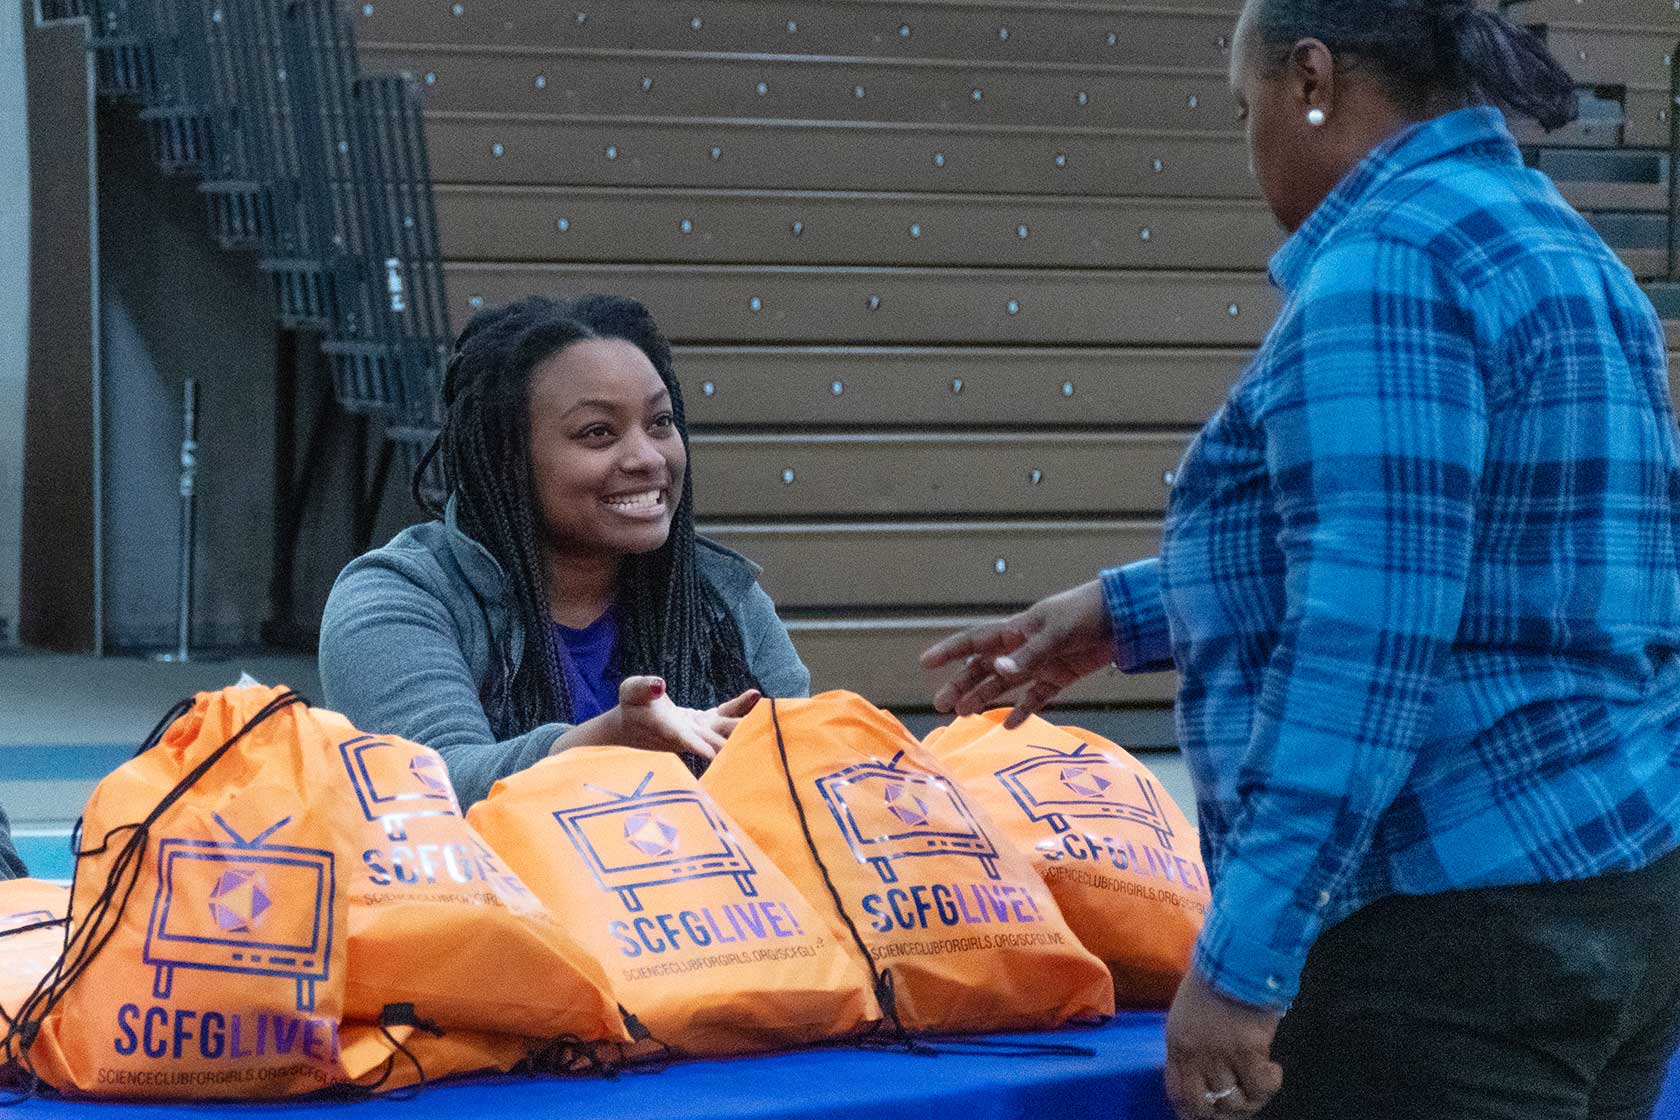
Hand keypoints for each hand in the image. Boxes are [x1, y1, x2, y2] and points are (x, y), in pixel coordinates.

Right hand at [614, 676, 760, 761]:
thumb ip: (643, 687)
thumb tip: (659, 684)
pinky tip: (756, 695)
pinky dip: (741, 706)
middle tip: (759, 734)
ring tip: (767, 715)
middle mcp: (689, 735)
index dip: (698, 746)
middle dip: (734, 738)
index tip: (712, 754)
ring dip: (744, 725)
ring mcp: (700, 731)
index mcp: (668, 731)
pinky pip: (727, 714)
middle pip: (715, 739)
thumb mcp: (630, 691)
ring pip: (726, 729)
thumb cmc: (631, 707)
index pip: (684, 739)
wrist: (635, 726)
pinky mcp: (707, 723)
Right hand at [920, 579, 1113, 727]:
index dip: (950, 651)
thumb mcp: (1056, 633)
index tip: (925, 663)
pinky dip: (1022, 710)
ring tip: (963, 715)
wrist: (1124, 618)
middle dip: (961, 685)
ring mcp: (1040, 664)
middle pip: (984, 668)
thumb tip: (998, 671)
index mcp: (1016, 631)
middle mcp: (1022, 648)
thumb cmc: (1085, 615)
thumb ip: (1028, 655)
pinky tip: (1008, 725)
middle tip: (941, 705)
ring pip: (1004, 685)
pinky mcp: (1060, 677)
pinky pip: (1035, 698)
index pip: (975, 641)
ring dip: (984, 698)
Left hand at [1164, 970, 1283, 1118]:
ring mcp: (1221, 1055)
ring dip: (1250, 1101)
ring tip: (1258, 1087)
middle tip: (1240, 1106)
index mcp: (1177, 1044)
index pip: (1177, 1094)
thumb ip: (1190, 1045)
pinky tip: (1274, 1070)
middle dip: (1222, 1115)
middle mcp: (1195, 1055)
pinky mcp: (1249, 1050)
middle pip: (1205, 1107)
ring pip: (1235, 1102)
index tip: (1208, 1114)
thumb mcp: (1186, 1013)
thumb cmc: (1212, 980)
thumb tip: (1204, 1075)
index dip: (1192, 1112)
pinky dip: (1270, 1085)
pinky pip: (1261, 1086)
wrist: (1235, 958)